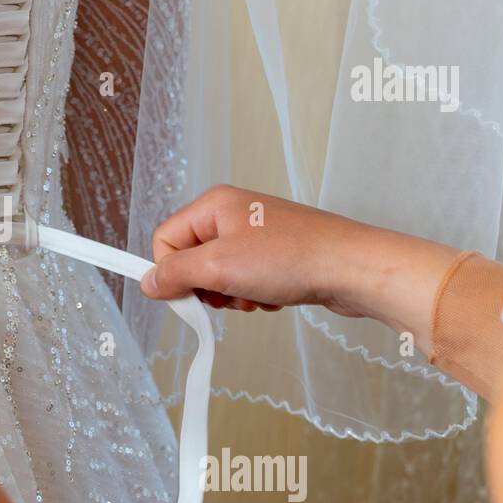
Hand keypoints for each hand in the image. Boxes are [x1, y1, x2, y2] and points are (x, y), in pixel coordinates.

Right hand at [140, 185, 458, 341]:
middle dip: (207, 287)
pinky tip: (274, 296)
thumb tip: (148, 282)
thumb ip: (175, 274)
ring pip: (219, 274)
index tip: (190, 295)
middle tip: (230, 295)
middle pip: (191, 259)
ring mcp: (257, 234)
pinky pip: (246, 280)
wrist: (354, 269)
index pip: (165, 240)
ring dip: (232, 295)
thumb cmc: (292, 258)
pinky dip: (254, 295)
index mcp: (213, 205)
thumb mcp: (219, 267)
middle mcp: (232, 214)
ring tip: (257, 296)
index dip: (172, 272)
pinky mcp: (277, 254)